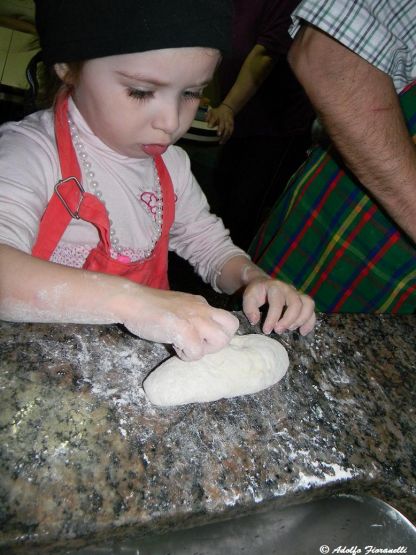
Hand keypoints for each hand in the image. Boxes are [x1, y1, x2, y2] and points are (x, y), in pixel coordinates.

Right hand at [120, 287, 238, 360]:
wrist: (131, 301)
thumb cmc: (149, 307)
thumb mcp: (179, 308)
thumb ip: (191, 317)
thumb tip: (198, 335)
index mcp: (201, 304)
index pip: (228, 320)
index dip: (218, 334)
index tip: (200, 338)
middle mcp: (202, 309)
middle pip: (230, 330)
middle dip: (216, 343)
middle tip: (196, 344)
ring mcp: (194, 319)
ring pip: (221, 341)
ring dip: (204, 350)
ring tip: (185, 346)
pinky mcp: (183, 329)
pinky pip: (197, 352)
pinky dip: (186, 355)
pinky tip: (173, 347)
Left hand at [205, 104, 233, 143]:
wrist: (228, 109)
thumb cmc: (217, 112)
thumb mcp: (211, 111)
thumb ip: (208, 116)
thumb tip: (205, 120)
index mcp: (217, 114)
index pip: (214, 117)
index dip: (212, 122)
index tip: (209, 126)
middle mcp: (224, 118)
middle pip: (223, 123)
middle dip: (221, 129)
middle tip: (218, 135)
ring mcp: (228, 122)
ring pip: (228, 129)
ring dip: (225, 135)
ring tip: (221, 141)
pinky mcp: (232, 125)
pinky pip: (231, 131)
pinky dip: (228, 137)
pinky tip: (224, 141)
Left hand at [242, 276, 315, 335]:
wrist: (264, 284)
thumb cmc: (257, 293)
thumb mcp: (248, 297)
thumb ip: (249, 308)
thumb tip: (255, 320)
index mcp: (275, 287)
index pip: (277, 302)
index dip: (272, 318)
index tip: (266, 330)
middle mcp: (289, 289)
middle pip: (296, 303)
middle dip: (288, 320)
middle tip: (278, 331)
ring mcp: (298, 294)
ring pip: (308, 304)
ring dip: (301, 320)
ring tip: (290, 330)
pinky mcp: (303, 301)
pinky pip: (312, 310)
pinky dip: (310, 322)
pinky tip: (303, 332)